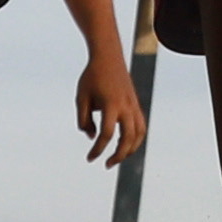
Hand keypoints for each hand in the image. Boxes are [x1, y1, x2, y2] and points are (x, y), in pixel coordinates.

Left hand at [77, 45, 149, 159]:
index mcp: (111, 104)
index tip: (90, 158)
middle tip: (106, 164)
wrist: (108, 56)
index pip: (106, 134)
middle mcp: (126, 106)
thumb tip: (92, 137)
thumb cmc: (92, 77)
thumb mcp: (81, 98)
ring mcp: (133, 105)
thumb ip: (84, 120)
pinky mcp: (136, 104)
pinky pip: (141, 125)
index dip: (98, 149)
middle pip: (127, 138)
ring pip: (139, 134)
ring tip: (117, 157)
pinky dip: (135, 138)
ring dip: (130, 149)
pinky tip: (124, 144)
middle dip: (118, 155)